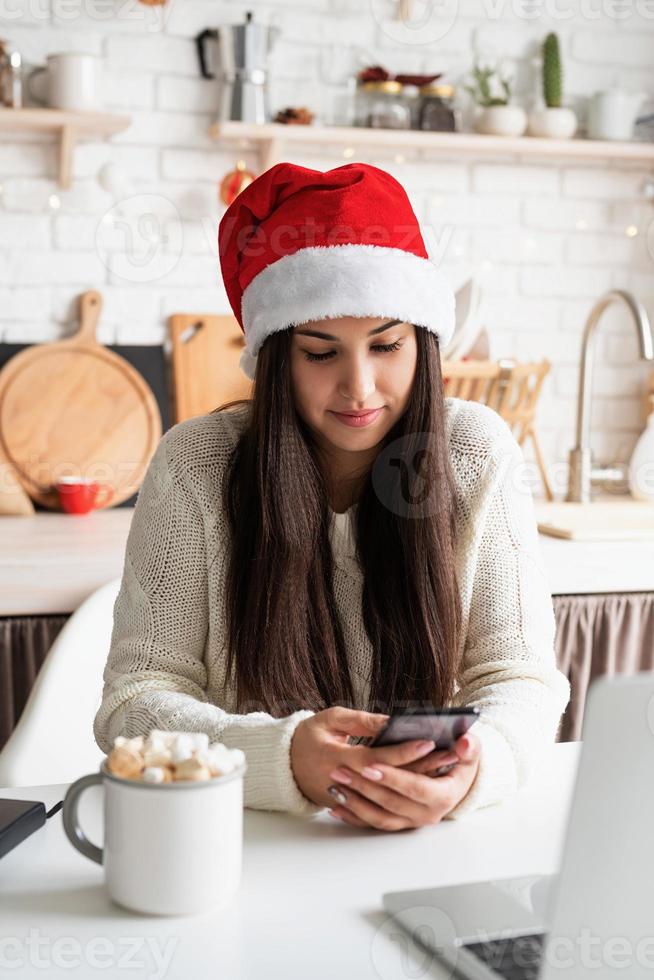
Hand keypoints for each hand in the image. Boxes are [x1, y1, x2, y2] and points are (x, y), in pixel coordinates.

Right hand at [290, 707, 441, 808]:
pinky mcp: (351, 807)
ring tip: (445, 769)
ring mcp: (347, 800)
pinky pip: (381, 807)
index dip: (402, 752)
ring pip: (388, 799)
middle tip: (450, 756)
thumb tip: (392, 723)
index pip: (375, 759)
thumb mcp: (330, 720)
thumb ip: (361, 722)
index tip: (428, 740)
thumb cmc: (308, 737)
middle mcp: (342, 784)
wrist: (283, 766)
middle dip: (422, 768)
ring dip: (418, 784)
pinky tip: (425, 786)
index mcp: (334, 758)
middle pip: (388, 782)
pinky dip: (405, 797)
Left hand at [326, 731, 480, 830]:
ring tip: (335, 786)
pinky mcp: (399, 823)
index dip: (392, 777)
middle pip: (391, 802)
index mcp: (444, 794)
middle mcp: (428, 813)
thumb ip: (469, 747)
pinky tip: (336, 806)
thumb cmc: (460, 760)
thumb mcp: (469, 750)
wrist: (458, 781)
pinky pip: (372, 825)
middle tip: (340, 771)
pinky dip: (353, 817)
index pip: (415, 787)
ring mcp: (412, 821)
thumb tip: (464, 743)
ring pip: (379, 817)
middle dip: (364, 786)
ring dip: (355, 803)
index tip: (369, 765)